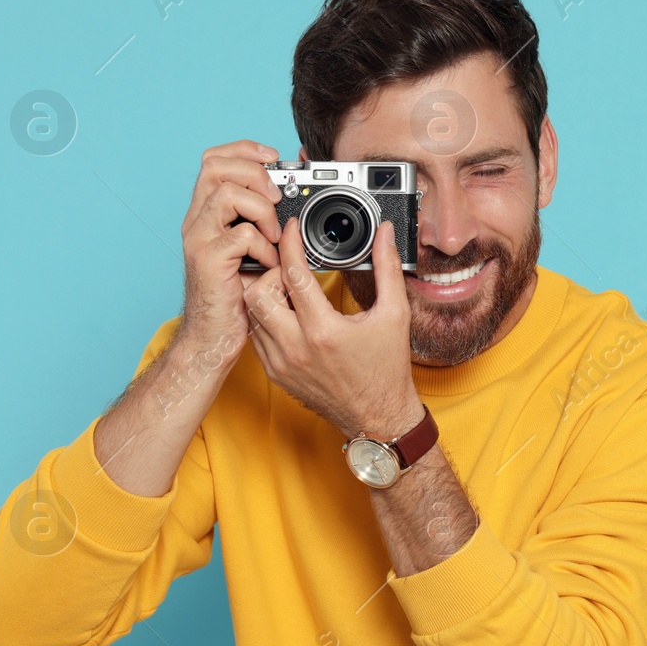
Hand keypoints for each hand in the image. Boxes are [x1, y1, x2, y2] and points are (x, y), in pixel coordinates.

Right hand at [177, 140, 284, 362]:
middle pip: (214, 166)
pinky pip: (240, 235)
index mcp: (208, 214)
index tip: (274, 156)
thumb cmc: (237, 297)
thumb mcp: (255, 253)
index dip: (245, 150)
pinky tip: (268, 266)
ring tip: (274, 236)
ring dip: (261, 209)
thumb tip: (297, 207)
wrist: (214, 336)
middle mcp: (197, 221)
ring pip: (226, 193)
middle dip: (253, 171)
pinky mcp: (208, 260)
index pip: (215, 160)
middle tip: (276, 196)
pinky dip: (263, 247)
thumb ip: (266, 226)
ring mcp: (199, 239)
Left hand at [241, 214, 422, 440]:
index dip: (290, 244)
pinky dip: (267, 319)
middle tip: (290, 268)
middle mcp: (296, 347)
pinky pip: (256, 336)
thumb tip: (383, 235)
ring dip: (267, 295)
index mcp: (323, 330)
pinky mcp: (276, 374)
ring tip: (290, 291)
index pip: (292, 274)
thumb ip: (387, 268)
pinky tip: (289, 315)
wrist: (377, 416)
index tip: (291, 230)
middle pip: (257, 292)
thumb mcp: (394, 314)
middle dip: (271, 272)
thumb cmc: (387, 368)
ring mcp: (281, 363)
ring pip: (252, 314)